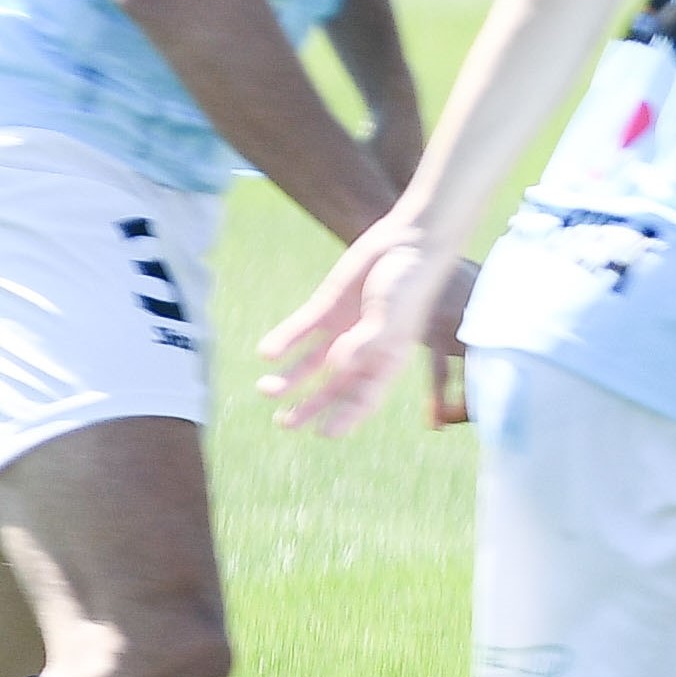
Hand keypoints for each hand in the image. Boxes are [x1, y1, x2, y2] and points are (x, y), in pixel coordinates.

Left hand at [259, 228, 476, 438]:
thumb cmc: (410, 286)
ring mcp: (343, 329)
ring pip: (311, 363)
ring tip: (265, 389)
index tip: (323, 433)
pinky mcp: (328, 307)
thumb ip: (364, 344)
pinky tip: (267, 353)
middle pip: (332, 387)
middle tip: (284, 423)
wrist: (407, 243)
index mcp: (386, 361)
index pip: (363, 399)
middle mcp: (362, 351)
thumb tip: (336, 368)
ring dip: (290, 378)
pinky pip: (301, 330)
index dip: (345, 419)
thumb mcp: (390, 320)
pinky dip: (285, 341)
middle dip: (309, 406)